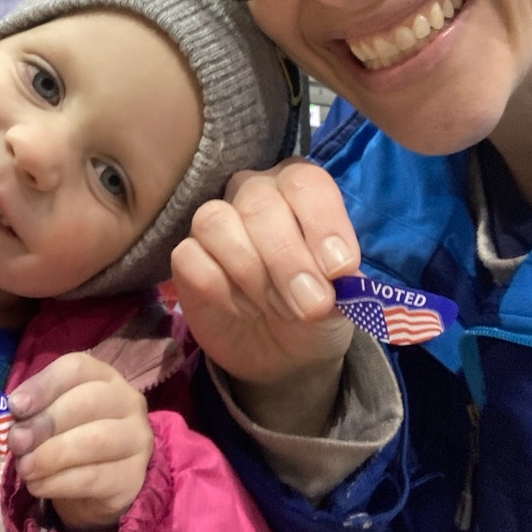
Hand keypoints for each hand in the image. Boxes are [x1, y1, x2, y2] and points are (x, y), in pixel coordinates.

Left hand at [7, 354, 153, 531]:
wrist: (95, 490)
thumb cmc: (69, 441)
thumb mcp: (51, 420)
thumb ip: (34, 413)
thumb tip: (12, 418)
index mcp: (104, 377)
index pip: (77, 368)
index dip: (44, 385)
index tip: (15, 406)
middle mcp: (127, 401)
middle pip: (87, 401)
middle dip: (46, 422)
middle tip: (16, 442)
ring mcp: (136, 438)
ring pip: (94, 441)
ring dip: (51, 455)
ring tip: (24, 468)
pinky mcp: (133, 475)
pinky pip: (94, 477)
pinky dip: (59, 483)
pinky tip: (38, 485)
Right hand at [171, 158, 359, 433]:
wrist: (285, 349)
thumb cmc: (317, 304)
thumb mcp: (342, 299)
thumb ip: (343, 284)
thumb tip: (337, 278)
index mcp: (299, 188)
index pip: (305, 182)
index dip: (322, 223)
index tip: (339, 269)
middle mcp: (254, 191)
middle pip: (258, 203)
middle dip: (287, 260)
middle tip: (310, 305)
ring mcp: (216, 221)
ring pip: (215, 222)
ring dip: (252, 274)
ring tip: (278, 309)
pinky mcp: (187, 255)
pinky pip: (190, 256)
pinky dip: (221, 289)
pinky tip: (245, 310)